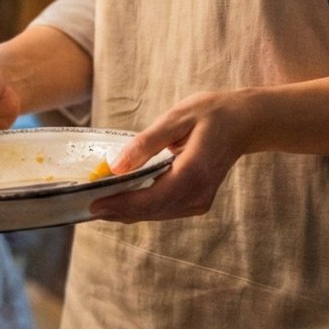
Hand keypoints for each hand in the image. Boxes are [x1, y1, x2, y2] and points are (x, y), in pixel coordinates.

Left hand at [89, 89, 254, 222]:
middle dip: (117, 210)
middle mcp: (198, 194)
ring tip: (97, 204)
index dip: (120, 203)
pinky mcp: (197, 201)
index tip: (93, 204)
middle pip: (151, 211)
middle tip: (85, 206)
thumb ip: (145, 143)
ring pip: (156, 214)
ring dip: (127, 212)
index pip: (151, 198)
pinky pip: (164, 209)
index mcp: (193, 173)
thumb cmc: (210, 114)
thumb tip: (115, 165)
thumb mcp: (175, 119)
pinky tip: (121, 201)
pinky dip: (141, 208)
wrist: (244, 123)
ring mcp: (199, 201)